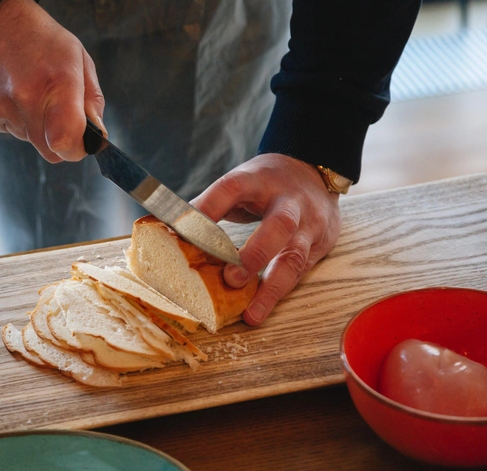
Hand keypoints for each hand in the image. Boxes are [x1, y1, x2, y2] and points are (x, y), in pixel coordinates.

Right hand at [0, 0, 104, 162]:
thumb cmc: (42, 40)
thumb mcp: (79, 60)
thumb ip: (92, 101)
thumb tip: (96, 136)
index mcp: (58, 83)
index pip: (67, 142)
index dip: (78, 148)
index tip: (81, 140)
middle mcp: (26, 97)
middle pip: (50, 151)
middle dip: (59, 139)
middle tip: (56, 110)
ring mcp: (0, 106)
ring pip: (30, 141)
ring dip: (36, 126)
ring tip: (30, 91)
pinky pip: (9, 132)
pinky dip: (16, 120)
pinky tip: (13, 93)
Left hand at [191, 154, 341, 325]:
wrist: (314, 172)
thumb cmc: (266, 184)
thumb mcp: (240, 182)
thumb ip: (211, 204)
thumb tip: (166, 228)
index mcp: (259, 180)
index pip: (232, 189)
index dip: (208, 209)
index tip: (181, 232)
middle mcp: (288, 202)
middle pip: (278, 225)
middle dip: (255, 254)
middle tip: (230, 279)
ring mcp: (308, 224)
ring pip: (295, 257)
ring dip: (271, 288)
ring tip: (251, 314)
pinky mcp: (319, 244)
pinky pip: (301, 272)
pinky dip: (279, 293)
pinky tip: (260, 310)